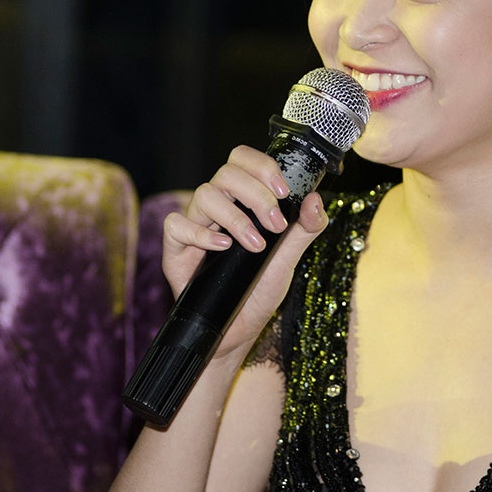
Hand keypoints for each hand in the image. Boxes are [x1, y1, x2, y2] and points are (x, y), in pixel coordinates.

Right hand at [162, 145, 327, 363]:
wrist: (238, 332)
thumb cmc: (260, 291)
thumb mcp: (289, 260)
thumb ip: (305, 229)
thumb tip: (315, 199)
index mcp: (242, 200)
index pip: (243, 159)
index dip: (262, 166)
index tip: (284, 191)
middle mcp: (218, 206)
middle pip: (226, 172)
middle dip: (256, 194)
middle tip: (275, 224)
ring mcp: (195, 225)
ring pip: (204, 194)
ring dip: (235, 217)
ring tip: (255, 245)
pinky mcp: (176, 248)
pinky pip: (176, 225)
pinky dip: (200, 233)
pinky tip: (222, 247)